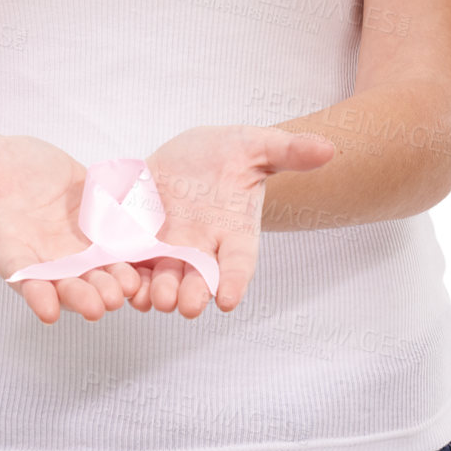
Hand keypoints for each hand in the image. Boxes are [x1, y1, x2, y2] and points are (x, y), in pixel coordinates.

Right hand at [0, 135, 143, 324]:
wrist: (22, 163)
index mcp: (10, 247)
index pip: (21, 275)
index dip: (33, 292)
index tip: (44, 310)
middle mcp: (44, 257)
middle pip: (64, 284)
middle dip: (79, 295)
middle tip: (97, 306)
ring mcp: (74, 250)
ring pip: (95, 274)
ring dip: (111, 285)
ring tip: (126, 291)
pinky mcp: (100, 236)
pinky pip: (119, 253)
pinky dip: (133, 263)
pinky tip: (149, 269)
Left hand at [127, 125, 334, 318]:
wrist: (194, 156)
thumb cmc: (231, 153)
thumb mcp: (257, 145)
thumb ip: (288, 150)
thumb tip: (329, 149)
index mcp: (235, 232)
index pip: (239, 263)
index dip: (235, 281)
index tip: (229, 300)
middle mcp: (203, 248)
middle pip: (198, 280)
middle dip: (191, 293)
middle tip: (185, 305)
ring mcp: (170, 247)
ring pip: (163, 278)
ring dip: (156, 291)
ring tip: (151, 298)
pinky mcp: (139, 239)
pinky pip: (132, 264)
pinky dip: (127, 276)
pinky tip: (121, 284)